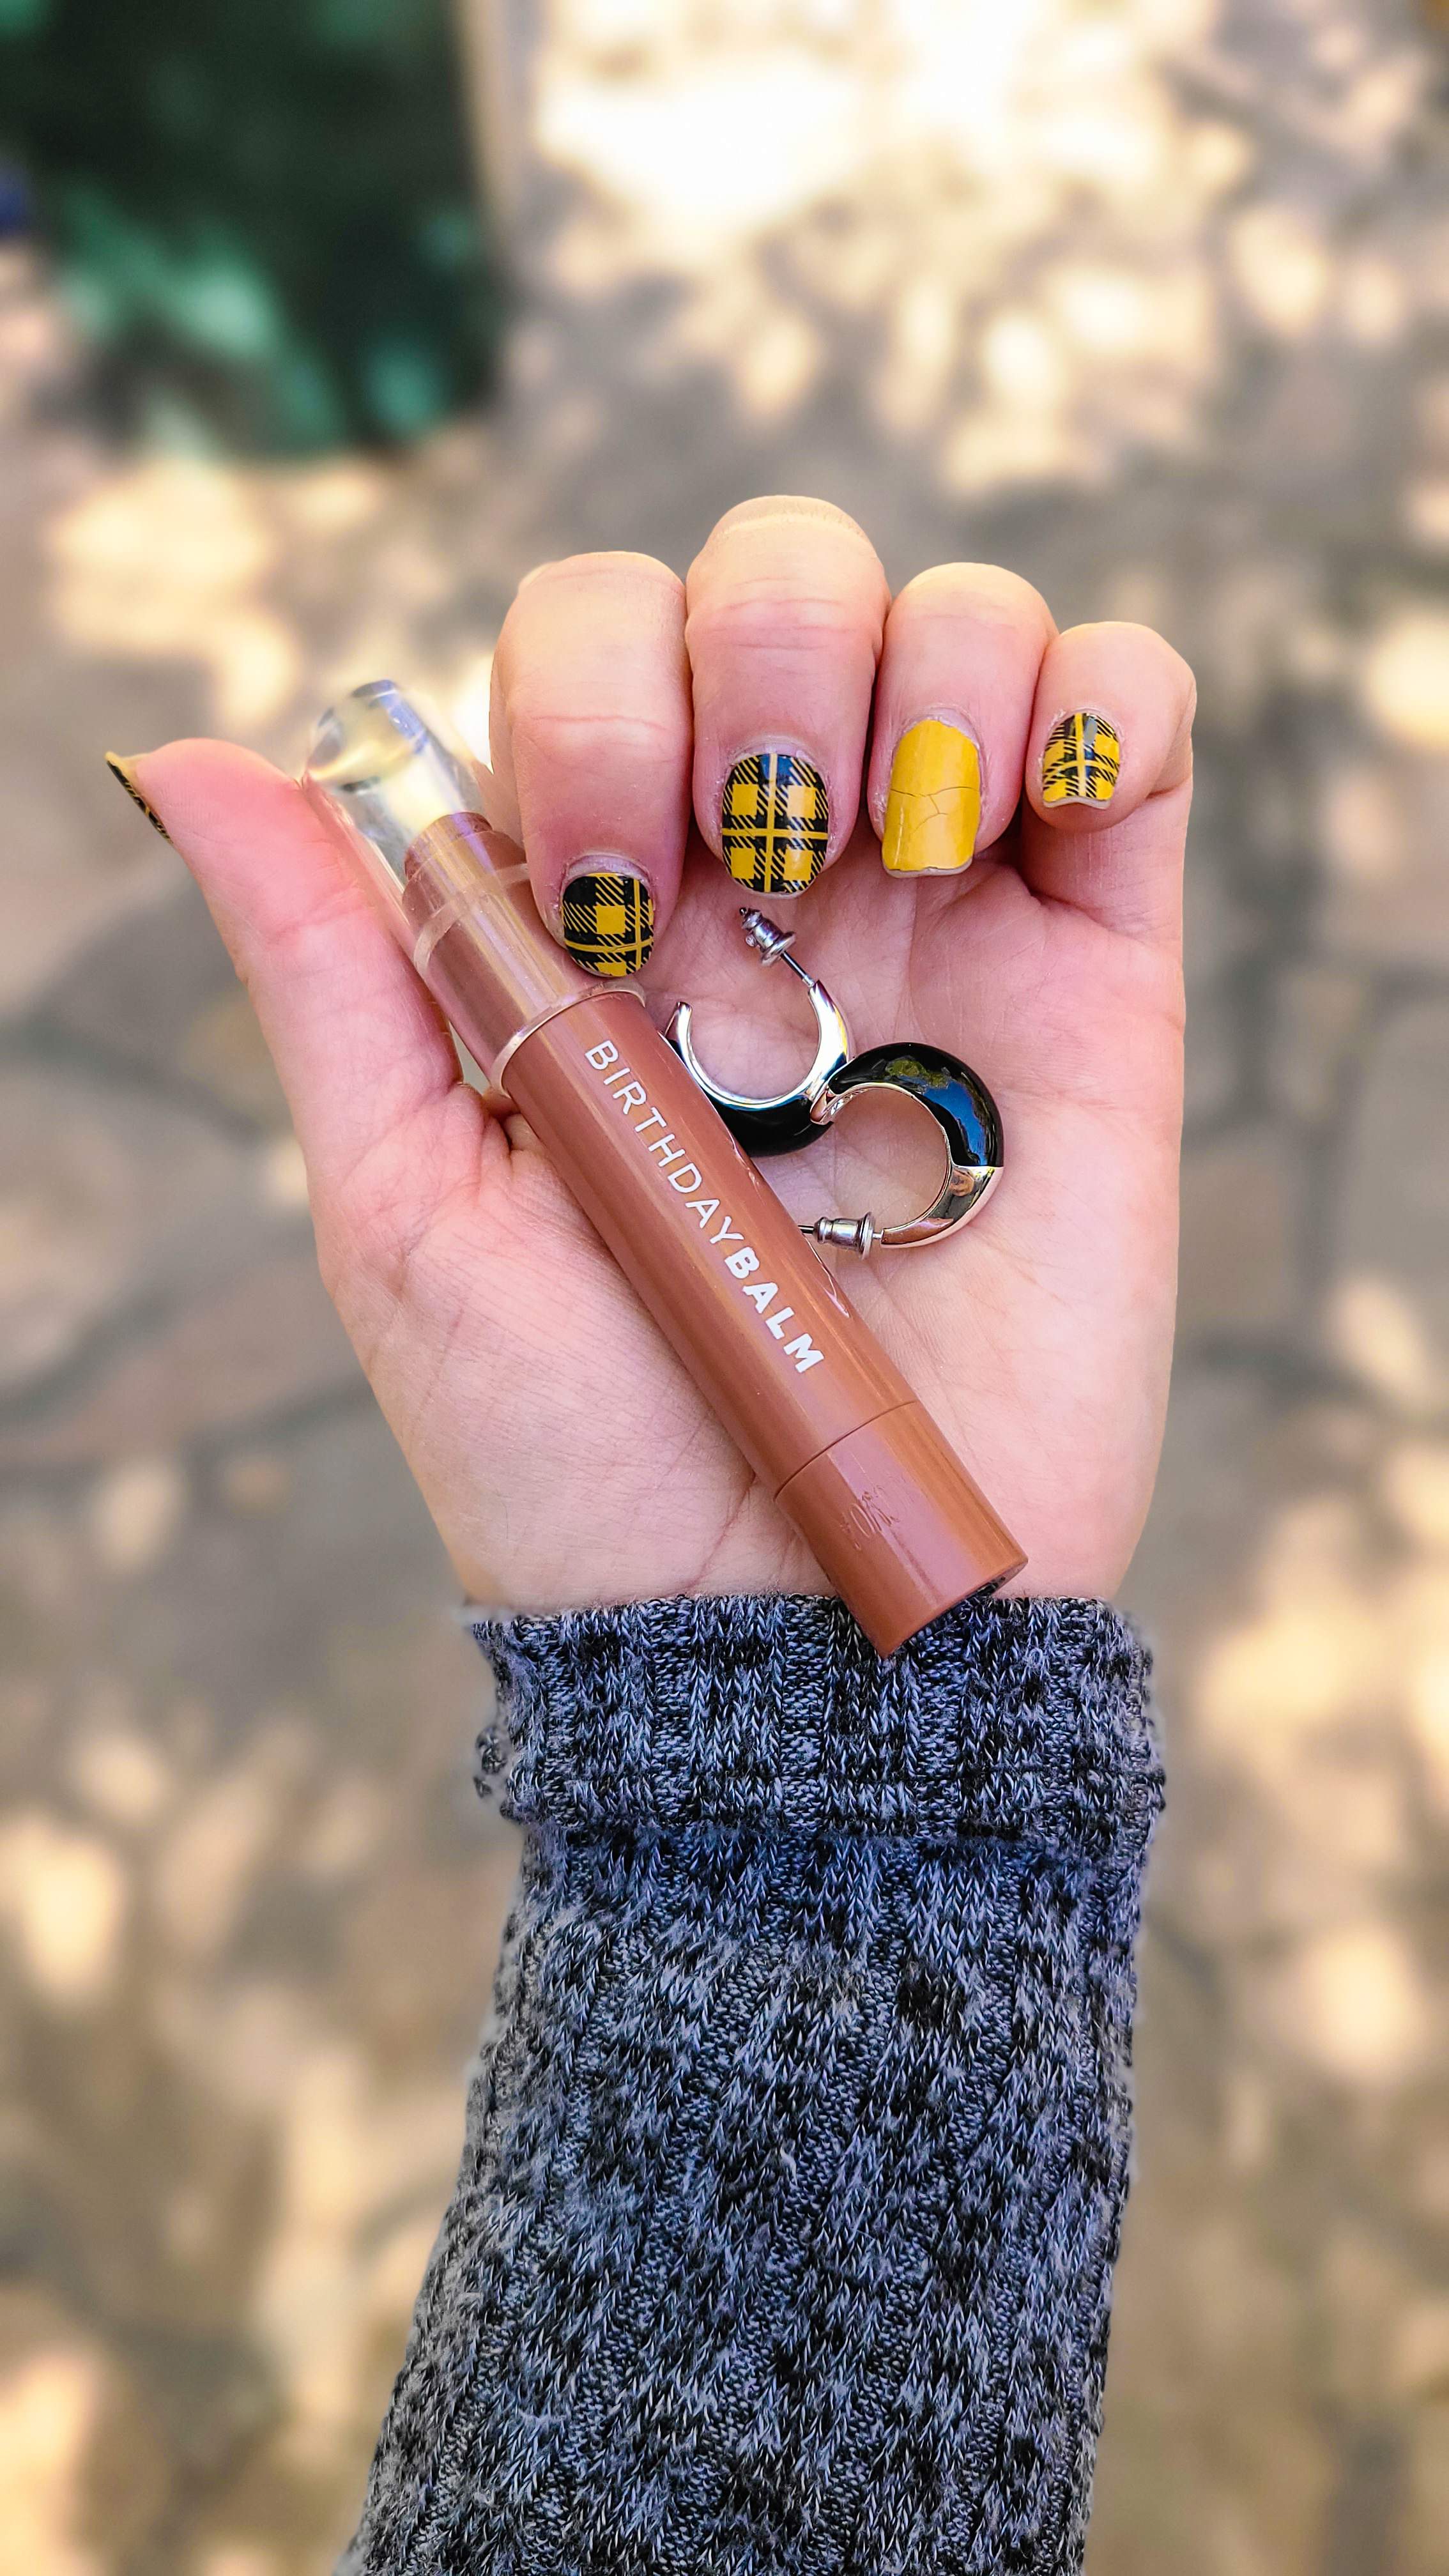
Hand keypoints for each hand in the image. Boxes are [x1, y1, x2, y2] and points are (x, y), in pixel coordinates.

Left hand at [125, 497, 1189, 1610]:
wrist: (792, 1624)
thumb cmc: (580, 1448)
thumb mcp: (413, 1209)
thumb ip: (331, 974)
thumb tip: (200, 760)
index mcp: (603, 916)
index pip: (595, 634)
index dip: (595, 693)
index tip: (612, 906)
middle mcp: (771, 888)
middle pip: (779, 575)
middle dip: (761, 655)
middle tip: (755, 859)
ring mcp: (942, 919)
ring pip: (960, 617)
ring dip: (926, 665)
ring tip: (903, 855)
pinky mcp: (1095, 972)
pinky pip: (1136, 720)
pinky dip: (1100, 697)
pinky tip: (1029, 812)